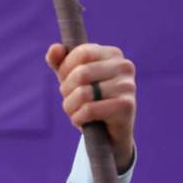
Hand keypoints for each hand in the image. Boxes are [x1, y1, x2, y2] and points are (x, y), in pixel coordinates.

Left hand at [45, 43, 135, 173]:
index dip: (65, 69)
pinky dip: (78, 118)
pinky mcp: (126, 106)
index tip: (65, 81)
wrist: (108, 134)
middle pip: (82, 73)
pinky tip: (81, 120)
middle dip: (66, 90)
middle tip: (69, 99)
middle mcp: (125, 66)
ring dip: (70, 106)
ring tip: (74, 111)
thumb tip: (54, 48)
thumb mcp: (71, 79)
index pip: (82, 53)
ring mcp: (128, 86)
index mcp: (113, 54)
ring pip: (84, 93)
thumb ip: (60, 62)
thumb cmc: (89, 100)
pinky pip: (89, 109)